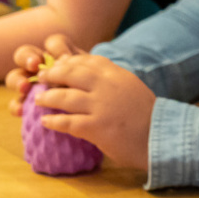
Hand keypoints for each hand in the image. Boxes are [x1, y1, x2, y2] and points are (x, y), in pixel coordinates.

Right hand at [6, 33, 85, 112]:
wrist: (91, 110)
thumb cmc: (89, 91)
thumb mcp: (88, 79)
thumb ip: (77, 68)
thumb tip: (65, 61)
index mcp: (59, 55)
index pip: (54, 44)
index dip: (56, 48)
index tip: (63, 56)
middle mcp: (40, 67)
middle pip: (24, 55)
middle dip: (27, 58)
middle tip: (34, 65)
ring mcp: (31, 85)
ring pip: (15, 78)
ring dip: (18, 81)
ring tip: (24, 87)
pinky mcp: (27, 104)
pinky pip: (16, 104)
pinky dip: (17, 106)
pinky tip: (22, 111)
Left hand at [18, 49, 155, 167]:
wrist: (161, 137)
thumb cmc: (147, 115)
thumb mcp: (132, 87)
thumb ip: (113, 80)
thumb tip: (92, 76)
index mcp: (117, 74)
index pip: (87, 61)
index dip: (69, 61)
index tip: (57, 64)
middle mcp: (107, 86)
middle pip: (71, 73)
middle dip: (52, 74)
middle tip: (41, 78)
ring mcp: (101, 106)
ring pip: (65, 96)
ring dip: (47, 97)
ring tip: (38, 100)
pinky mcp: (96, 127)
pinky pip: (68, 122)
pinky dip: (53, 121)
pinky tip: (45, 122)